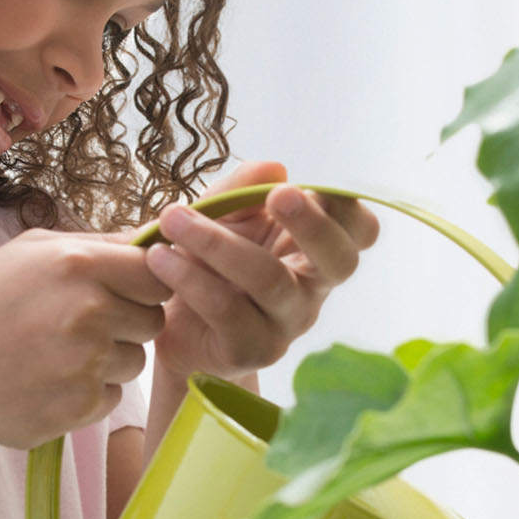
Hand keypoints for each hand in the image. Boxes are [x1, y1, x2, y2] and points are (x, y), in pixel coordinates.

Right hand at [0, 228, 170, 448]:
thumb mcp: (31, 251)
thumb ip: (98, 244)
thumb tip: (155, 240)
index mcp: (79, 265)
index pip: (157, 274)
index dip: (146, 284)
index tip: (126, 290)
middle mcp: (90, 312)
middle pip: (153, 320)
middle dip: (127, 322)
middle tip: (82, 324)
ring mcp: (87, 362)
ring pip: (135, 361)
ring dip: (109, 359)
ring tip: (59, 352)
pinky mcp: (81, 405)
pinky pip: (112, 395)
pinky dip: (89, 391)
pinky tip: (50, 380)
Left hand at [144, 161, 379, 381]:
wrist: (168, 320)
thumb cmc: (209, 260)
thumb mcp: (223, 214)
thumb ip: (243, 188)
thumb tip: (275, 167)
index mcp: (315, 249)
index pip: (360, 230)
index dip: (345, 206)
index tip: (303, 183)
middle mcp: (312, 289)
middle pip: (339, 261)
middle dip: (312, 224)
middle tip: (277, 196)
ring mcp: (286, 324)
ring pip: (270, 281)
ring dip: (217, 243)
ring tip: (172, 218)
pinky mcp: (250, 351)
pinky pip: (226, 311)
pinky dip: (189, 278)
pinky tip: (159, 257)